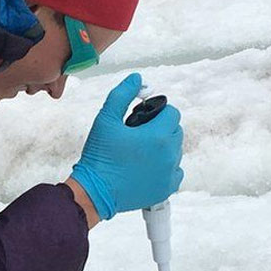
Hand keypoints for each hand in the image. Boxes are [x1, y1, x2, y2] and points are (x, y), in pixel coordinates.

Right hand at [69, 73, 183, 219]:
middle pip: (175, 130)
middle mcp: (169, 155)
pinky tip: (146, 167)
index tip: (142, 119)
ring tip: (140, 152)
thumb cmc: (99, 156)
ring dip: (162, 147)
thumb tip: (137, 79)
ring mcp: (169, 173)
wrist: (95, 191)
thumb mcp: (105, 120)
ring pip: (175, 151)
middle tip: (139, 135)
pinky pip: (175, 171)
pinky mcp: (166, 188)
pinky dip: (165, 167)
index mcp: (158, 136)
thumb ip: (122, 95)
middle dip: (161, 128)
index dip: (157, 112)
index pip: (172, 113)